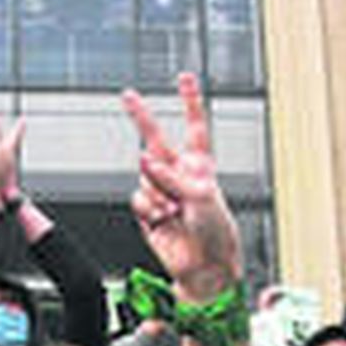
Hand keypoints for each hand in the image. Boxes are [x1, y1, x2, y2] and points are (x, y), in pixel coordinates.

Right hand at [122, 73, 242, 301]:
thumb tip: (145, 162)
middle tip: (128, 95)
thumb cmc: (217, 232)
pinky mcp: (149, 213)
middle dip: (141, 117)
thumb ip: (172, 175)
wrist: (206, 267)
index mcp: (200, 166)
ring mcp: (162, 193)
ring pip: (144, 177)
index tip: (185, 78)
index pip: (194, 126)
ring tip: (175, 211)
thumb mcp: (202, 196)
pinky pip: (138, 200)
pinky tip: (164, 221)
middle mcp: (179, 175)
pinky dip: (150, 210)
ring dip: (157, 193)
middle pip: (155, 139)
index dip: (189, 102)